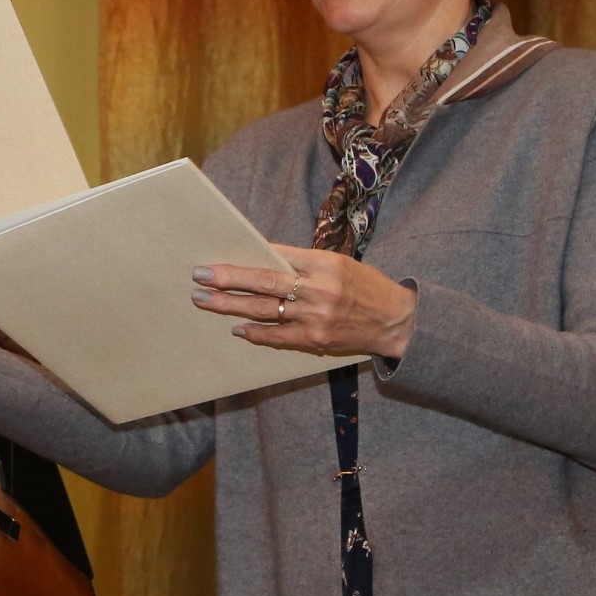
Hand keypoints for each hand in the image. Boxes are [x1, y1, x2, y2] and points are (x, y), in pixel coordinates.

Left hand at [192, 245, 417, 358]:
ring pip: (264, 310)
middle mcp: (319, 289)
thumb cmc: (365, 286)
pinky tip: (237, 327)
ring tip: (205, 301)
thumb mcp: (339, 264)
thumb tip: (262, 259)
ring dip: (231, 305)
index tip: (216, 259)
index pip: (275, 256)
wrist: (396, 321)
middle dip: (227, 279)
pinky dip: (255, 332)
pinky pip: (277, 336)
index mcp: (324, 263)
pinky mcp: (315, 339)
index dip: (244, 258)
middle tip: (199, 276)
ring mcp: (316, 316)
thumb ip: (304, 263)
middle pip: (263, 282)